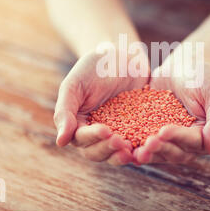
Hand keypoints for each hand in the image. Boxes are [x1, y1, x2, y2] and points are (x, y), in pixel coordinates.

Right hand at [54, 49, 148, 164]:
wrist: (122, 55)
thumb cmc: (94, 67)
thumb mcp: (75, 84)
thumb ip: (65, 111)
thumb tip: (60, 142)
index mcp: (78, 125)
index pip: (81, 139)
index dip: (93, 138)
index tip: (105, 131)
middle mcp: (97, 134)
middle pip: (98, 152)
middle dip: (108, 150)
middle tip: (120, 143)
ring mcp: (118, 133)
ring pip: (117, 153)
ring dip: (123, 155)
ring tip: (132, 151)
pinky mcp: (137, 129)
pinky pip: (138, 144)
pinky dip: (141, 149)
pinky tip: (149, 147)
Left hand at [134, 62, 209, 163]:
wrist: (184, 65)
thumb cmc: (205, 77)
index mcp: (203, 137)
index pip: (191, 142)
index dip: (177, 138)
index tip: (163, 131)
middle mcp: (184, 143)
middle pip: (172, 152)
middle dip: (159, 148)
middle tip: (146, 143)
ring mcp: (165, 139)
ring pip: (155, 151)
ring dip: (144, 151)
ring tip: (131, 149)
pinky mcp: (148, 131)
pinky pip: (139, 139)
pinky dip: (130, 142)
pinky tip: (118, 140)